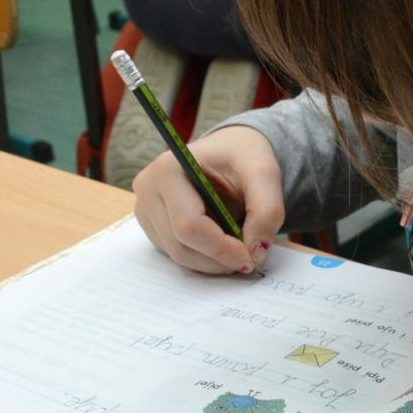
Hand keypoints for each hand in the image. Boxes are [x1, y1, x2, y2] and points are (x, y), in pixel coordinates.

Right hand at [132, 125, 284, 274]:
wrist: (229, 151)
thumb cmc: (242, 157)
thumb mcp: (264, 174)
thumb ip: (267, 210)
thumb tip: (256, 252)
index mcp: (168, 169)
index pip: (189, 225)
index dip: (222, 249)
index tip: (252, 258)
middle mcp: (147, 189)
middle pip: (181, 246)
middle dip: (219, 260)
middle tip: (250, 258)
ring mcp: (145, 209)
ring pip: (178, 256)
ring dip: (213, 262)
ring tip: (238, 246)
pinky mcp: (151, 225)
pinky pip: (176, 254)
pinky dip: (204, 257)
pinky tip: (221, 241)